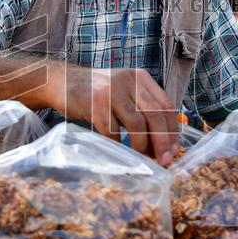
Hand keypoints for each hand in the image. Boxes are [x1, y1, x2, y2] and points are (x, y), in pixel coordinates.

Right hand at [54, 66, 179, 165]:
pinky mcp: (94, 104)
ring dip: (142, 146)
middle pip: (155, 115)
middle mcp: (128, 81)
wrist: (62, 80)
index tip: (175, 149)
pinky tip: (118, 151)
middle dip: (163, 141)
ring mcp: (111, 91)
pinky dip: (118, 145)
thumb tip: (164, 139)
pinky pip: (113, 131)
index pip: (166, 104)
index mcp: (140, 78)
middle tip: (164, 160)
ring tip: (141, 157)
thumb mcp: (123, 89)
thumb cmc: (97, 91)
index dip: (173, 130)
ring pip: (137, 124)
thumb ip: (142, 106)